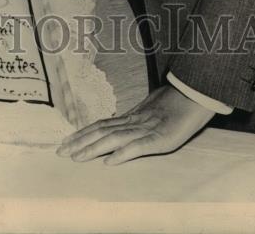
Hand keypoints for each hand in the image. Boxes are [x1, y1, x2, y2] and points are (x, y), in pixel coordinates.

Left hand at [56, 84, 213, 165]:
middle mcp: (134, 121)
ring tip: (77, 157)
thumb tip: (122, 125)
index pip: (102, 125)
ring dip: (93, 149)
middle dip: (80, 142)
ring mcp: (146, 130)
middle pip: (101, 132)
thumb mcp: (153, 109)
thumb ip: (137, 119)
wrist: (194, 93)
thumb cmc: (176, 101)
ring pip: (114, 139)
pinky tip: (110, 162)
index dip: (83, 133)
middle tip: (60, 152)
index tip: (66, 141)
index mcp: (132, 116)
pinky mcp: (160, 139)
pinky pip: (138, 147)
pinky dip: (122, 154)